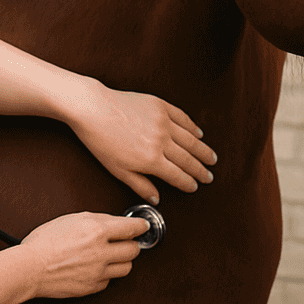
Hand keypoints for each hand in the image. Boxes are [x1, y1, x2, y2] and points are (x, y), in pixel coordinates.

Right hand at [20, 212, 148, 298]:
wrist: (30, 267)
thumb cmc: (45, 241)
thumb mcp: (71, 218)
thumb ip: (97, 219)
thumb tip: (115, 222)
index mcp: (97, 231)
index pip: (132, 228)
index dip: (140, 226)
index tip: (143, 226)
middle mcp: (101, 252)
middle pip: (134, 250)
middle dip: (131, 244)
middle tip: (124, 241)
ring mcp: (98, 272)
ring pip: (127, 268)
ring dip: (122, 261)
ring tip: (111, 256)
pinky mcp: (92, 287)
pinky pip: (109, 280)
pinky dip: (106, 274)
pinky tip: (96, 267)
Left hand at [67, 82, 216, 204]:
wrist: (93, 108)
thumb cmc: (100, 139)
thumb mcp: (117, 169)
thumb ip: (140, 185)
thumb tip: (155, 198)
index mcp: (151, 160)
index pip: (178, 176)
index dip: (189, 183)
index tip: (194, 187)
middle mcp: (161, 141)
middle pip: (188, 159)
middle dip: (201, 170)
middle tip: (209, 176)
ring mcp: (163, 122)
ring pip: (190, 140)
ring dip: (203, 151)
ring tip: (211, 158)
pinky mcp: (160, 106)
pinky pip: (183, 118)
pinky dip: (193, 128)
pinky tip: (198, 134)